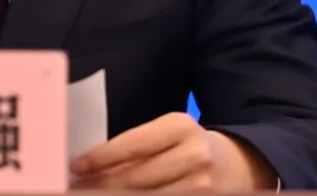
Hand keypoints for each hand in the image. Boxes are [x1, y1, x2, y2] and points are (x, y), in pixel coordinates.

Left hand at [70, 112, 275, 190]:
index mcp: (180, 126)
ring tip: (93, 195)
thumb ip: (136, 147)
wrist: (242, 165)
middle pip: (137, 176)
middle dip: (101, 185)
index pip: (132, 144)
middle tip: (77, 187)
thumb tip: (89, 166)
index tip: (75, 167)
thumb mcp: (168, 135)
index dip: (100, 158)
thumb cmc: (190, 147)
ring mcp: (202, 185)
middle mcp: (194, 155)